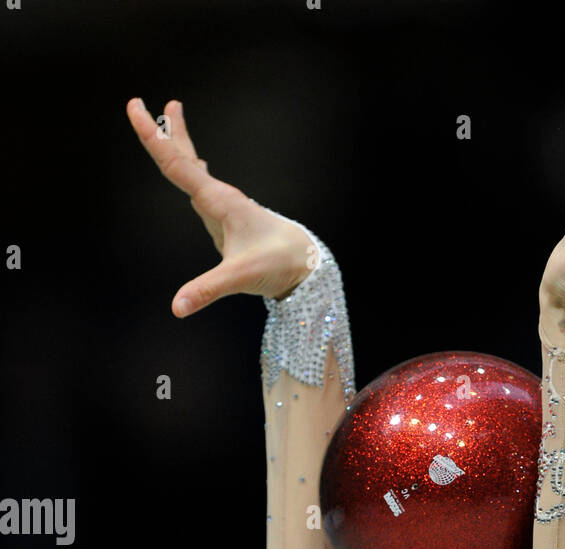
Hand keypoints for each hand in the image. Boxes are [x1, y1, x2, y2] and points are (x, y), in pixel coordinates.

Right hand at [126, 97, 317, 314]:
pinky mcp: (227, 218)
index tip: (135, 108)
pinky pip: (201, 184)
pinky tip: (190, 165)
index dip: (153, 138)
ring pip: (194, 167)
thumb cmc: (277, 264)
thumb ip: (207, 290)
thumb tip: (177, 308)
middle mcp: (221, 197)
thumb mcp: (240, 278)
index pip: (178, 164)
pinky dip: (190, 168)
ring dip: (178, 142)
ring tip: (168, 113)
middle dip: (161, 132)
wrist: (306, 264)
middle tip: (138, 103)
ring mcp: (224, 206)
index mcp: (220, 201)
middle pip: (184, 157)